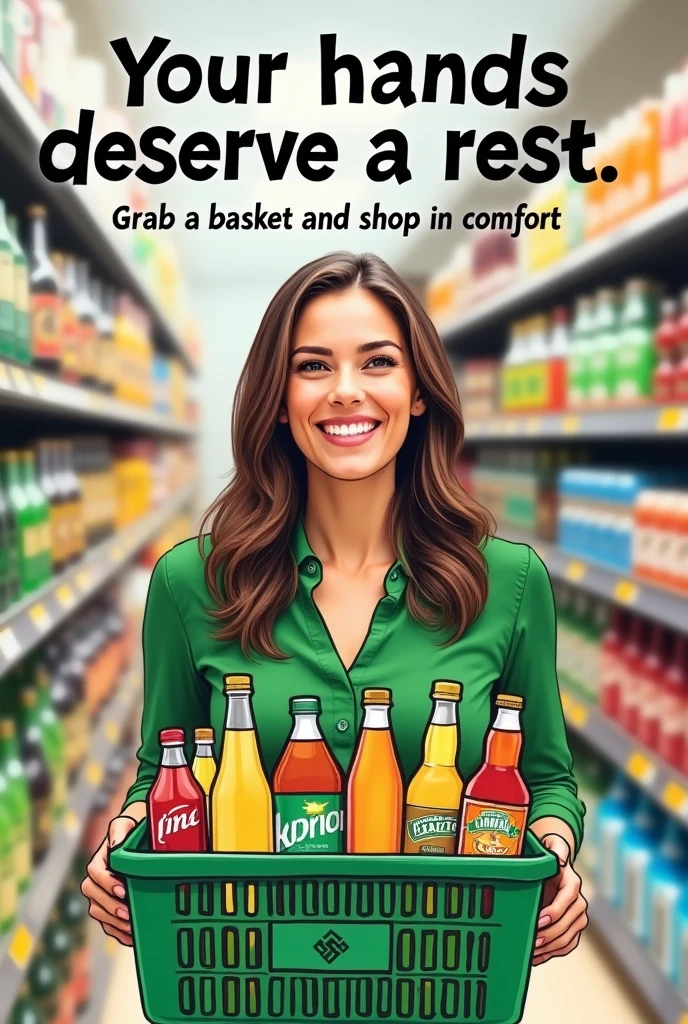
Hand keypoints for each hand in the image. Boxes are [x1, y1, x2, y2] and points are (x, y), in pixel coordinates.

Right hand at [81, 815, 137, 946]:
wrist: (134, 843)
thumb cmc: (129, 833)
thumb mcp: (124, 826)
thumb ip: (119, 830)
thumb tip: (115, 843)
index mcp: (97, 862)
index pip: (95, 873)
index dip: (107, 883)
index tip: (122, 890)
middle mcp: (94, 881)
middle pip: (94, 897)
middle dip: (111, 907)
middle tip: (127, 913)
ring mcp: (99, 896)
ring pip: (98, 912)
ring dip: (113, 921)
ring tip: (131, 927)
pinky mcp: (107, 908)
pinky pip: (106, 924)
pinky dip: (116, 932)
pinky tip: (130, 937)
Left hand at [533, 833, 587, 965]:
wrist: (554, 868)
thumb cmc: (549, 858)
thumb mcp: (551, 849)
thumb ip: (557, 850)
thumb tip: (561, 859)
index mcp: (572, 882)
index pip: (568, 898)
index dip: (555, 911)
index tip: (539, 920)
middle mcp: (578, 901)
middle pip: (568, 923)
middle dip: (549, 934)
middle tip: (532, 941)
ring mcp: (577, 917)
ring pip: (568, 937)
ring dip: (550, 947)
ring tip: (532, 952)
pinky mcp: (573, 928)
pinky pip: (567, 945)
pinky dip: (552, 953)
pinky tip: (537, 957)